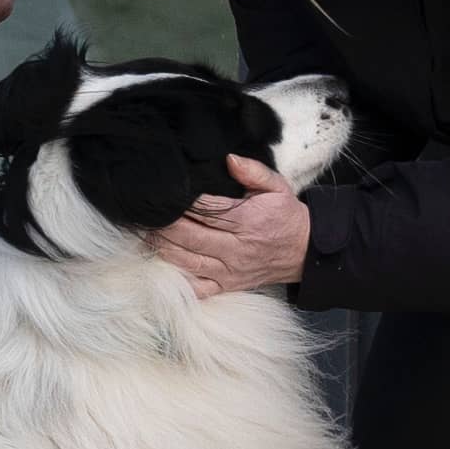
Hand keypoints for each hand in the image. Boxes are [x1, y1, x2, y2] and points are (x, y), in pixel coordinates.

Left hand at [158, 155, 309, 300]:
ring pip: (189, 261)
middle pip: (191, 236)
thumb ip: (254, 171)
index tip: (166, 193)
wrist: (305, 252)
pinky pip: (198, 289)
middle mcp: (237, 248)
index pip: (208, 210)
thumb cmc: (286, 217)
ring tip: (144, 235)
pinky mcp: (227, 286)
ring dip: (163, 249)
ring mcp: (230, 271)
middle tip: (144, 214)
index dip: (183, 202)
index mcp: (248, 221)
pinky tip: (160, 267)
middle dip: (165, 225)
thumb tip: (229, 159)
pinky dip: (177, 280)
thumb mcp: (278, 187)